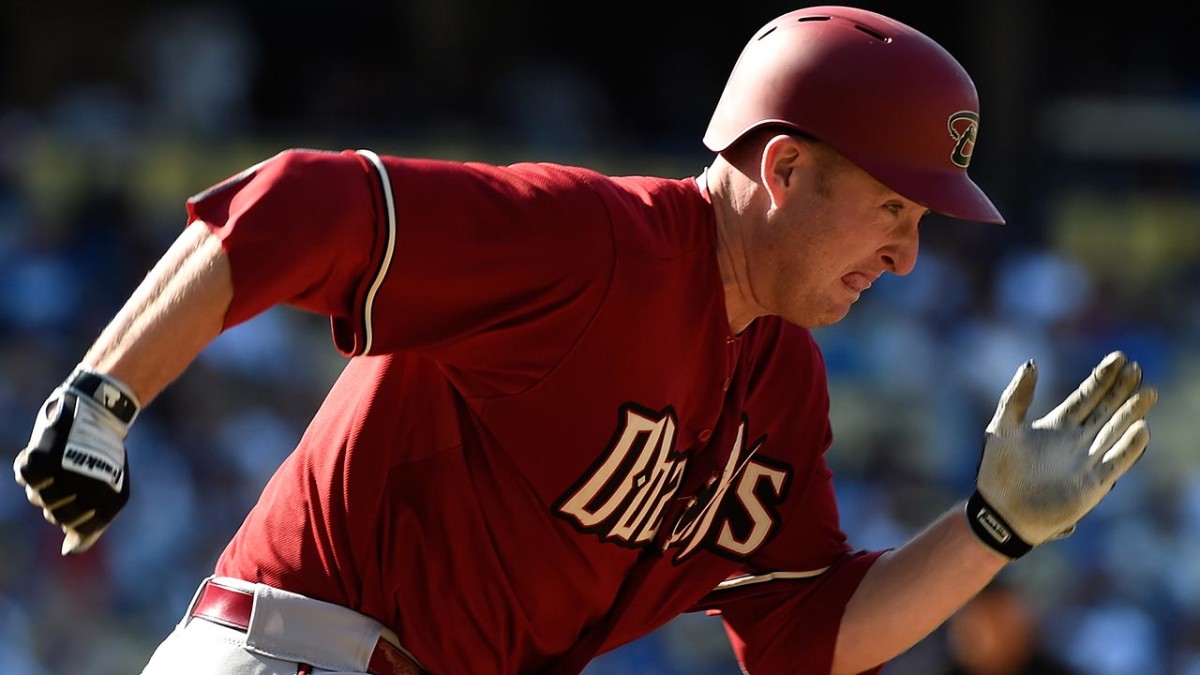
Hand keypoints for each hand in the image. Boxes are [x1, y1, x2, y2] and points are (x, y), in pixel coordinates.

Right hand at [13, 369, 138, 554]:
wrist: (96, 412)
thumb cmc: (102, 457)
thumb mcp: (111, 491)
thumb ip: (92, 525)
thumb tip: (69, 552)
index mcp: (107, 498)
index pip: (80, 528)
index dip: (78, 519)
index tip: (85, 500)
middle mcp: (83, 488)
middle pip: (54, 517)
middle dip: (61, 501)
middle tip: (74, 477)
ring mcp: (59, 474)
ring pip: (37, 498)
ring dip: (46, 484)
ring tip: (64, 463)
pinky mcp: (38, 459)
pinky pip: (24, 478)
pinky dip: (33, 469)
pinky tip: (47, 457)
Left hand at [967, 351, 1156, 558]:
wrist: (1000, 510)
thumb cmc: (998, 470)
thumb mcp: (1002, 427)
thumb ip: (1017, 396)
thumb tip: (1031, 363)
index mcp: (1057, 425)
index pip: (1086, 396)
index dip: (1102, 378)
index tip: (1119, 357)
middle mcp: (1077, 440)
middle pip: (1106, 410)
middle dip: (1122, 390)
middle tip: (1138, 368)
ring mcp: (1087, 461)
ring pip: (1115, 431)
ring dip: (1131, 413)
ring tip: (1148, 393)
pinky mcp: (1093, 484)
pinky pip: (1115, 462)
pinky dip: (1128, 447)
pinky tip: (1141, 429)